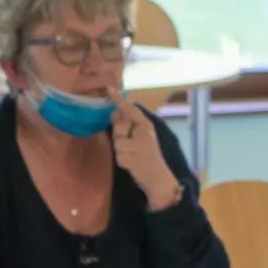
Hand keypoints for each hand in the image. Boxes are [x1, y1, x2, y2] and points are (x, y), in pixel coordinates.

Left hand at [108, 88, 178, 209]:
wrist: (159, 179)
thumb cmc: (149, 157)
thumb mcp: (140, 139)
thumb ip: (127, 126)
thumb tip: (112, 114)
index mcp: (146, 125)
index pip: (130, 110)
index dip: (118, 100)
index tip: (108, 88)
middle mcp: (143, 133)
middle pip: (119, 128)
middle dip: (120, 136)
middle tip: (131, 146)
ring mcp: (138, 146)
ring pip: (118, 143)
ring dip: (121, 151)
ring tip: (133, 157)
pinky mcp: (132, 158)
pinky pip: (119, 156)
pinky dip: (123, 161)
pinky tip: (132, 165)